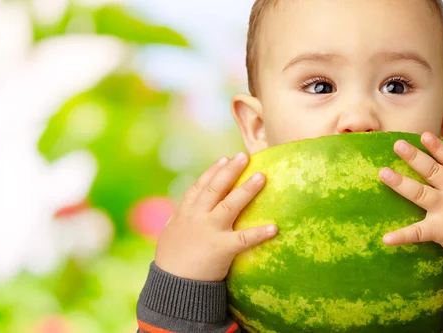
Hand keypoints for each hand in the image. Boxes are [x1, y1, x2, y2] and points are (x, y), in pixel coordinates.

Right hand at [154, 153, 277, 281]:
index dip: (212, 171)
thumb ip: (174, 224)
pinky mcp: (221, 249)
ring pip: (230, 205)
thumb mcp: (168, 237)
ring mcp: (209, 231)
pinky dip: (259, 233)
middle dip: (230, 170)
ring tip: (261, 176)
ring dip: (247, 189)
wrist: (171, 288)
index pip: (199, 186)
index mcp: (184, 214)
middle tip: (244, 156)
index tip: (224, 159)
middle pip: (215, 188)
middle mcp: (197, 217)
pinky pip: (243, 239)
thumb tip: (174, 216)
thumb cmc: (170, 264)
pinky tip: (274, 227)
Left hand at [379, 132, 442, 257]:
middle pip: (432, 170)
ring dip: (400, 183)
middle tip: (397, 145)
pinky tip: (386, 238)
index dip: (438, 147)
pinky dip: (401, 236)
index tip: (424, 135)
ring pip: (419, 192)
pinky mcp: (439, 229)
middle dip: (414, 157)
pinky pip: (417, 232)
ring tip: (383, 174)